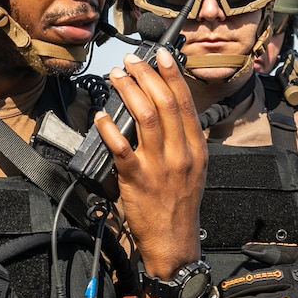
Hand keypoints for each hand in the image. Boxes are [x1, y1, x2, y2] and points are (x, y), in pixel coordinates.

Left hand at [96, 49, 206, 271]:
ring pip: (145, 118)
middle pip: (164, 104)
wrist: (174, 241)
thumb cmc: (180, 203)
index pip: (185, 103)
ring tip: (116, 78)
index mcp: (196, 148)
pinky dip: (110, 128)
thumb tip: (167, 107)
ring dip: (128, 93)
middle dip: (146, 76)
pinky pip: (121, 148)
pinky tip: (102, 116)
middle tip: (130, 61)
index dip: (171, 75)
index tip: (160, 55)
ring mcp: (159, 167)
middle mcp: (180, 154)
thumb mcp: (194, 168)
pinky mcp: (137, 180)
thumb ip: (183, 139)